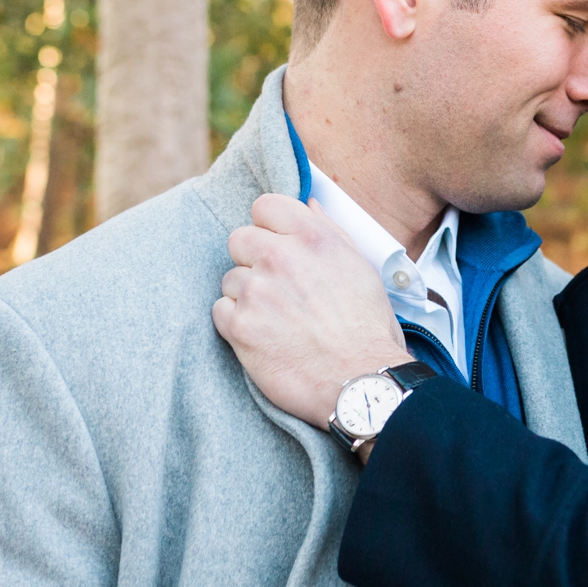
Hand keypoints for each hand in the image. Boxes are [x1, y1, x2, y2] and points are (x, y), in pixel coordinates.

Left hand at [213, 194, 408, 430]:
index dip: (270, 227)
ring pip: (230, 279)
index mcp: (313, 237)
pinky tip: (266, 337)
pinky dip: (237, 324)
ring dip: (248, 297)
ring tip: (278, 321)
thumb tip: (309, 204)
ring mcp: (256, 291)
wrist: (359, 382)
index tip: (278, 246)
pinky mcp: (239, 326)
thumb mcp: (360, 268)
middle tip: (278, 289)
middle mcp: (280, 257)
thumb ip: (329, 230)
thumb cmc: (367, 328)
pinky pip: (221, 311)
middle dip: (253, 261)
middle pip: (239, 239)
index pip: (265, 206)